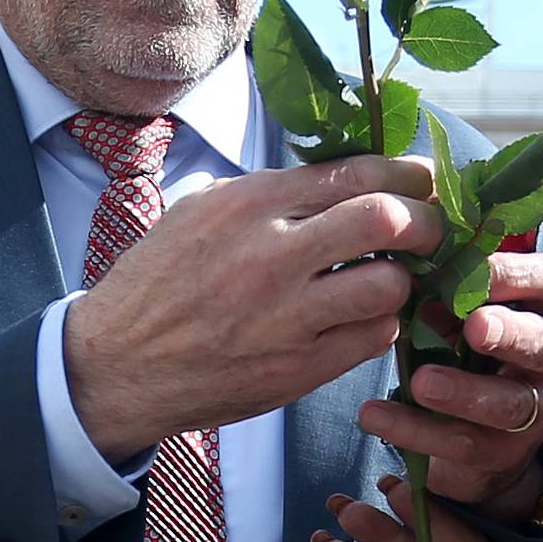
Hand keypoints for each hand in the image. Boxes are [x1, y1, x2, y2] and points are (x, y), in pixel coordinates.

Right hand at [62, 156, 444, 455]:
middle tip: (428, 231)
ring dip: (401, 280)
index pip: (355, 172)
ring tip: (386, 280)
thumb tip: (345, 179)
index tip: (425, 180)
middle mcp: (271, 255)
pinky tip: (359, 319)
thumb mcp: (198, 213)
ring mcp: (286, 317)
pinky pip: (371, 338)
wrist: (114, 364)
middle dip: (425, 222)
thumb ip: (270, 195)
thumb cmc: (157, 284)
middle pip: (387, 220)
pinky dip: (378, 324)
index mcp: (248, 205)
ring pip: (389, 285)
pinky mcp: (296, 369)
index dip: (407, 173)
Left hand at [357, 248, 542, 521]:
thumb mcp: (454, 312)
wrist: (474, 430)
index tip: (478, 267)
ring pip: (508, 403)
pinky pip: (463, 441)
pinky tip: (375, 416)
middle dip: (509, 334)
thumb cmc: (462, 346)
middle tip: (475, 326)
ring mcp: (537, 408)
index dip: (518, 274)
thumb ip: (441, 288)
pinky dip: (415, 429)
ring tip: (420, 382)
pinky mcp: (506, 453)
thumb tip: (404, 260)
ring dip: (462, 391)